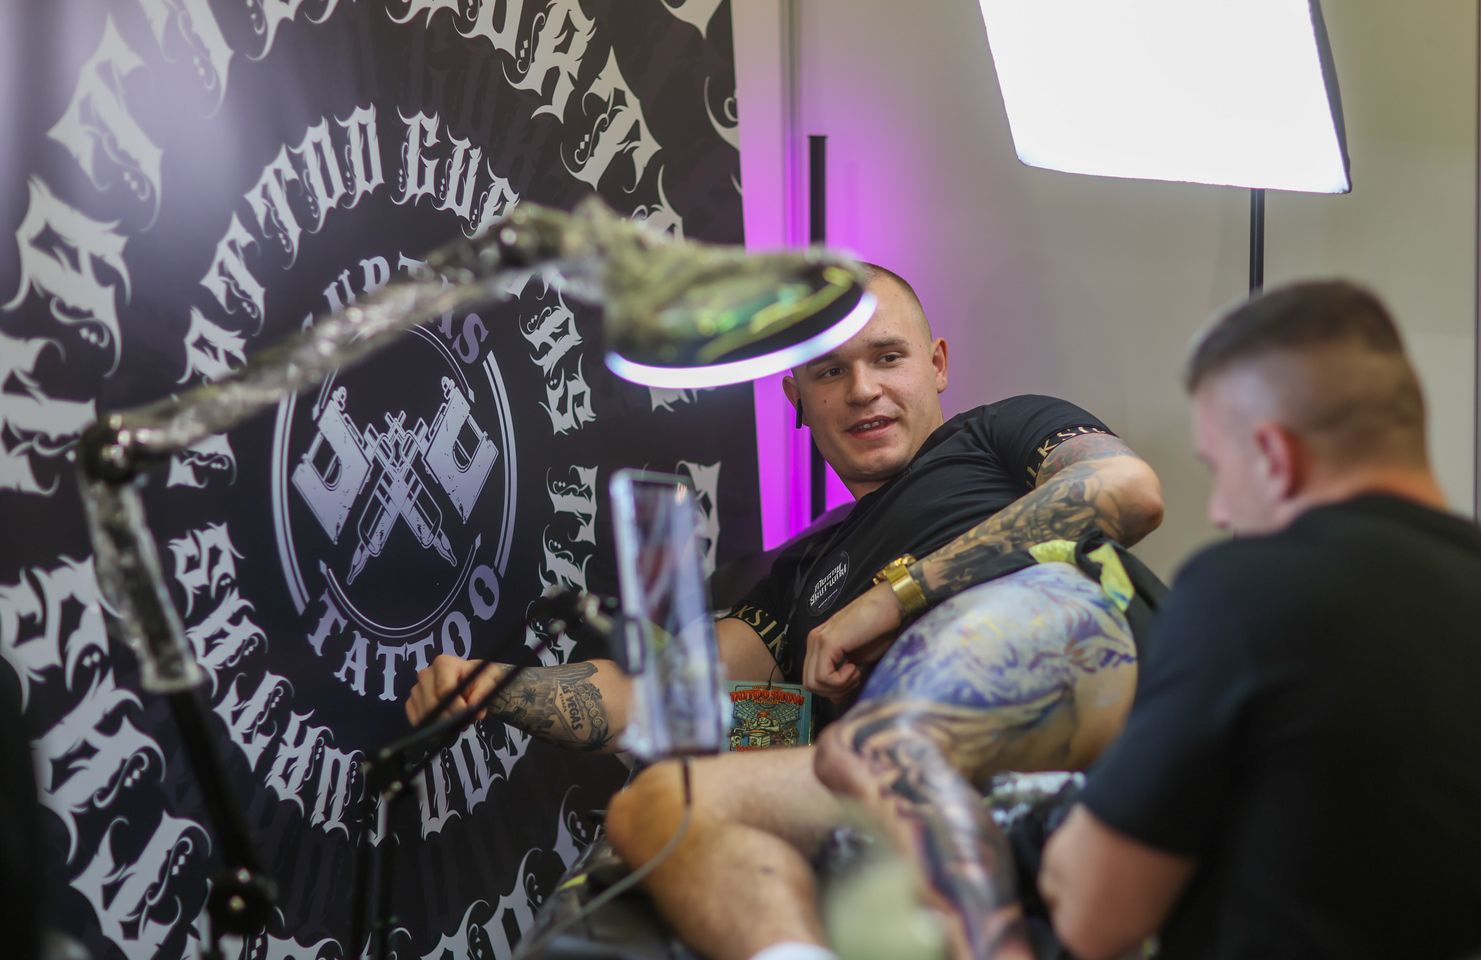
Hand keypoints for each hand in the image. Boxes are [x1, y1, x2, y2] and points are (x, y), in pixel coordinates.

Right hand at [404, 655, 504, 724]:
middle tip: (466, 722)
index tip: (470, 714)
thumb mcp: (489, 678)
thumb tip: (474, 707)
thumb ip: (484, 691)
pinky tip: (444, 725)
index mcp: (443, 663)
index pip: (445, 690)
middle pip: (434, 704)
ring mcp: (416, 689)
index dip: (458, 707)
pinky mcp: (410, 702)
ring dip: (443, 724)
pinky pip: (417, 720)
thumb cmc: (478, 678)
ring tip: (458, 722)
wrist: (469, 681)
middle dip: (452, 718)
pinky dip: (431, 727)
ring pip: (425, 714)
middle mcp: (425, 673)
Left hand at [802, 582, 903, 703]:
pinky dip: (840, 681)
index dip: (832, 689)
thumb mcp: (860, 660)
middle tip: (854, 679)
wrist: (889, 605)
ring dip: (838, 686)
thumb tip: (836, 699)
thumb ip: (844, 677)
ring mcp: (818, 640)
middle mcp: (814, 640)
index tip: (852, 681)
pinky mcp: (827, 642)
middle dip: (834, 691)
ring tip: (855, 671)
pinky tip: (854, 667)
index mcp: (819, 643)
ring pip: (813, 683)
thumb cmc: (879, 629)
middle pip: (809, 684)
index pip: (812, 679)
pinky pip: (823, 677)